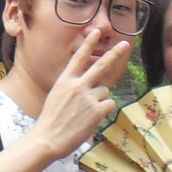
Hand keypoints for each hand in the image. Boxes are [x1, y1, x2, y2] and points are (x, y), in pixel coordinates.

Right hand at [31, 29, 130, 161]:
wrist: (47, 139)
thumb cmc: (50, 122)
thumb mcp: (55, 97)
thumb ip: (72, 88)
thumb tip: (89, 86)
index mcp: (64, 81)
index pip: (78, 58)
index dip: (88, 44)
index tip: (96, 32)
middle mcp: (77, 85)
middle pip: (100, 65)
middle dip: (114, 53)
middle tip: (125, 44)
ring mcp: (87, 97)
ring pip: (104, 91)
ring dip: (100, 100)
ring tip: (85, 113)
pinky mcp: (96, 110)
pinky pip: (109, 104)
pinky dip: (103, 111)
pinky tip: (92, 119)